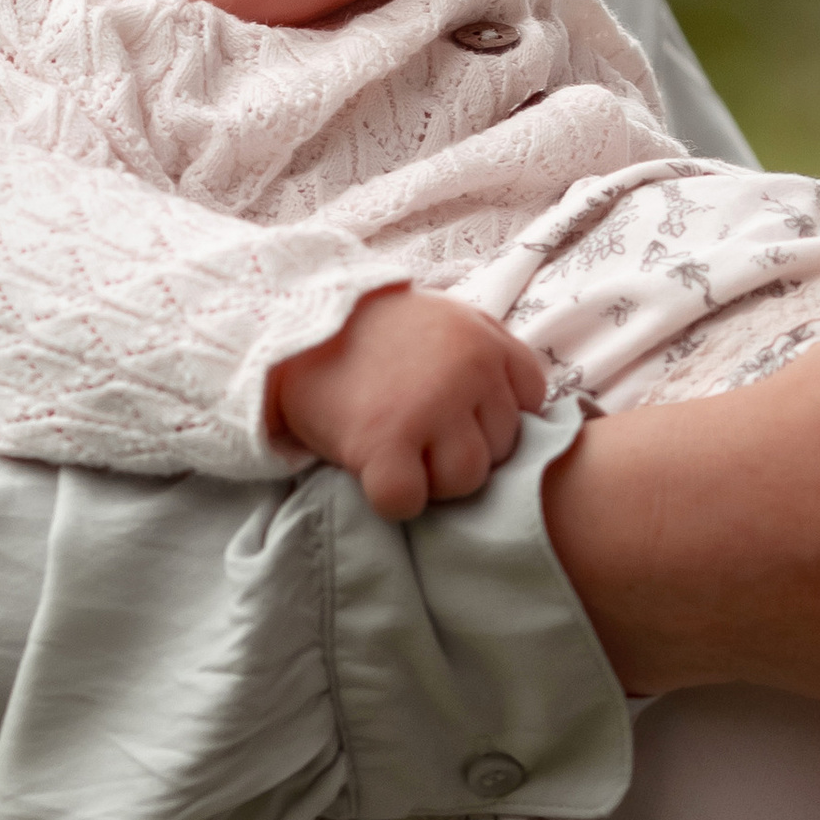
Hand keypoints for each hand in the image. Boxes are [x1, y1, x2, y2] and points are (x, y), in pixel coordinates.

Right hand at [271, 287, 551, 519]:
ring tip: (396, 450)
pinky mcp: (383, 443)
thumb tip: (526, 411)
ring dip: (431, 479)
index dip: (490, 416)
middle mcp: (468, 372)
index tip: (453, 411)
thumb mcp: (445, 318)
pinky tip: (371, 470)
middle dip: (460, 448)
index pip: (529, 403)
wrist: (290, 322)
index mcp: (486, 342)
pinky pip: (409, 500)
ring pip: (465, 479)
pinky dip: (390, 498)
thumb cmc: (369, 329)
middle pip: (500, 448)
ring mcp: (428, 408)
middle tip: (415, 431)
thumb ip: (489, 353)